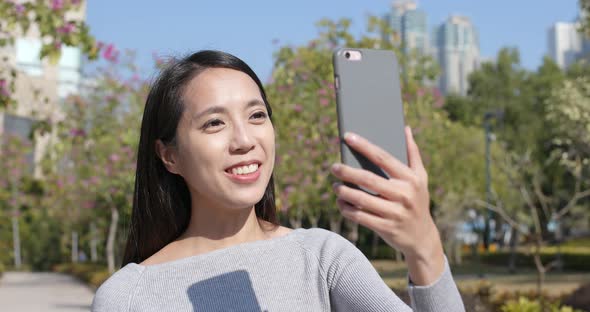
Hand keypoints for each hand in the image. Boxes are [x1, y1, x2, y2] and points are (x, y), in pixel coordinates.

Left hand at [330, 126, 444, 284]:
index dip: (364, 146)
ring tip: (335, 186)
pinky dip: (348, 210)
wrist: (422, 237)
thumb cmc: (417, 200)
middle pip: (369, 179)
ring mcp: (395, 213)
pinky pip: (361, 217)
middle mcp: (404, 194)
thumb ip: (413, 153)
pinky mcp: (386, 228)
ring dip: (344, 192)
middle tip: (334, 167)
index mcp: (411, 178)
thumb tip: (405, 128)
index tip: (347, 137)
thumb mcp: (420, 178)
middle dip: (348, 172)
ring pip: (362, 200)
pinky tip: (341, 203)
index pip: (383, 158)